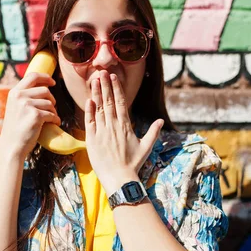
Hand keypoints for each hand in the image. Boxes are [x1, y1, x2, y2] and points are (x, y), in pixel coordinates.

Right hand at [0, 73, 60, 158]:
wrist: (12, 146)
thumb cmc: (16, 129)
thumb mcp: (16, 108)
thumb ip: (24, 97)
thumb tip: (44, 88)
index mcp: (14, 92)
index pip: (32, 76)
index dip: (45, 77)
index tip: (53, 82)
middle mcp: (19, 96)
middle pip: (45, 90)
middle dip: (52, 100)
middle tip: (52, 108)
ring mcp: (27, 105)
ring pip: (50, 103)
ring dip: (54, 111)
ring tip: (51, 118)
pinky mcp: (35, 115)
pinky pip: (52, 114)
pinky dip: (56, 119)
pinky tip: (55, 123)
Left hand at [84, 70, 163, 194]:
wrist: (119, 178)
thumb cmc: (133, 164)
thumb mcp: (146, 147)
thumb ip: (153, 132)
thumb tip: (161, 121)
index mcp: (126, 125)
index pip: (120, 102)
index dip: (116, 88)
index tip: (113, 77)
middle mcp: (113, 126)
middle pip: (109, 101)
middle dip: (106, 86)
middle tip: (102, 72)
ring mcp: (102, 132)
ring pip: (98, 109)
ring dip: (97, 94)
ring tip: (95, 81)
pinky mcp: (92, 139)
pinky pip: (90, 122)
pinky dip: (89, 110)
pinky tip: (89, 100)